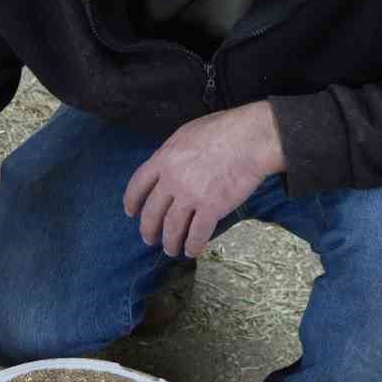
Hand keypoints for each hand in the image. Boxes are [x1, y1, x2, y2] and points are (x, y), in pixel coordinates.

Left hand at [123, 101, 285, 258]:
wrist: (251, 139)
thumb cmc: (224, 130)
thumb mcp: (187, 133)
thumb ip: (173, 153)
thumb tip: (167, 165)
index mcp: (164, 159)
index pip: (138, 184)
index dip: (132, 201)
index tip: (130, 212)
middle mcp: (172, 180)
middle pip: (152, 212)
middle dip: (148, 229)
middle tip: (149, 239)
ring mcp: (191, 195)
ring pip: (172, 227)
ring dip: (169, 242)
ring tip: (170, 250)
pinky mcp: (212, 208)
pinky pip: (197, 234)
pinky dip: (192, 246)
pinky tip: (191, 251)